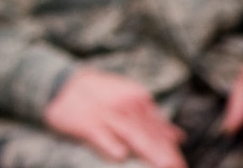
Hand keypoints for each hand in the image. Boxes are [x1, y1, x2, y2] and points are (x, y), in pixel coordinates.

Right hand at [44, 67, 184, 167]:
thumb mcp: (127, 100)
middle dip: (166, 154)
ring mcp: (106, 113)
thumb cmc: (99, 96)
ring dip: (149, 152)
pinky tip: (119, 155)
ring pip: (131, 134)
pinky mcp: (86, 122)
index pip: (159, 128)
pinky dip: (111, 145)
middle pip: (149, 133)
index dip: (172, 149)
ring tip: (163, 166)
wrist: (61, 83)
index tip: (181, 166)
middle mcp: (125, 104)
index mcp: (138, 99)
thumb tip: (179, 136)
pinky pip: (101, 136)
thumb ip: (152, 119)